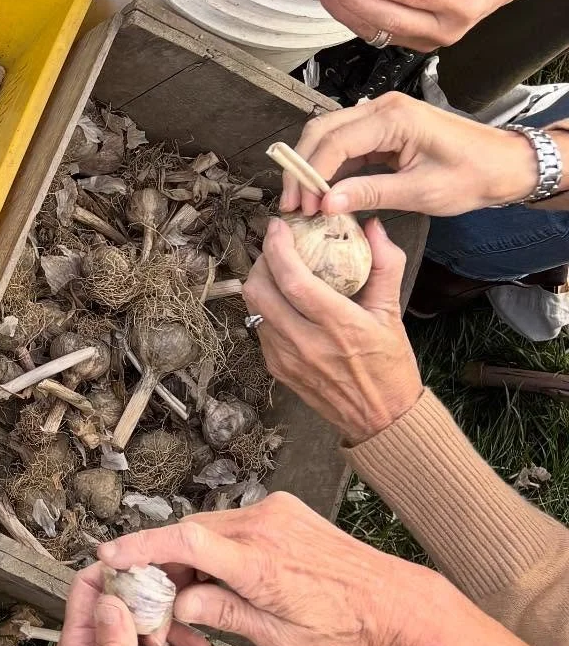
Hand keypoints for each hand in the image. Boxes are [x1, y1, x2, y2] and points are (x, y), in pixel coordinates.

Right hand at [98, 492, 432, 645]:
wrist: (393, 599)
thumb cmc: (339, 627)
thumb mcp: (274, 636)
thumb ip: (220, 613)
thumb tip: (176, 604)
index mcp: (258, 563)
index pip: (185, 541)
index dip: (141, 545)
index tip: (109, 555)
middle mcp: (262, 525)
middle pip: (190, 532)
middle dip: (162, 559)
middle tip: (148, 592)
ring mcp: (274, 510)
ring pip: (209, 526)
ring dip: (190, 553)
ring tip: (190, 590)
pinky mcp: (283, 507)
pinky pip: (233, 522)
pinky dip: (216, 544)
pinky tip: (221, 573)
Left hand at [245, 216, 420, 443]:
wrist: (380, 419)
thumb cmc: (390, 364)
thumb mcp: (393, 313)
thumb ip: (385, 264)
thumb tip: (373, 226)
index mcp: (339, 326)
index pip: (293, 279)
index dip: (278, 248)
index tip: (278, 227)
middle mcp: (307, 343)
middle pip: (260, 290)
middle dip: (262, 260)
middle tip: (276, 248)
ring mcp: (287, 359)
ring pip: (253, 309)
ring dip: (260, 283)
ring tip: (277, 271)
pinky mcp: (278, 370)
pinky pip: (259, 329)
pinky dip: (265, 308)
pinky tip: (282, 302)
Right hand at [277, 90, 539, 217]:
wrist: (506, 164)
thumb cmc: (474, 175)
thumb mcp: (422, 191)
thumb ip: (371, 193)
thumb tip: (327, 204)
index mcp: (393, 117)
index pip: (334, 141)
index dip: (311, 175)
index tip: (302, 206)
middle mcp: (382, 108)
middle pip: (322, 131)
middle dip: (301, 168)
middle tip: (293, 205)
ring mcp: (381, 116)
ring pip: (329, 136)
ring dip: (312, 168)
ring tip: (305, 203)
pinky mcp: (384, 129)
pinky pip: (346, 144)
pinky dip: (330, 168)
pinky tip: (325, 193)